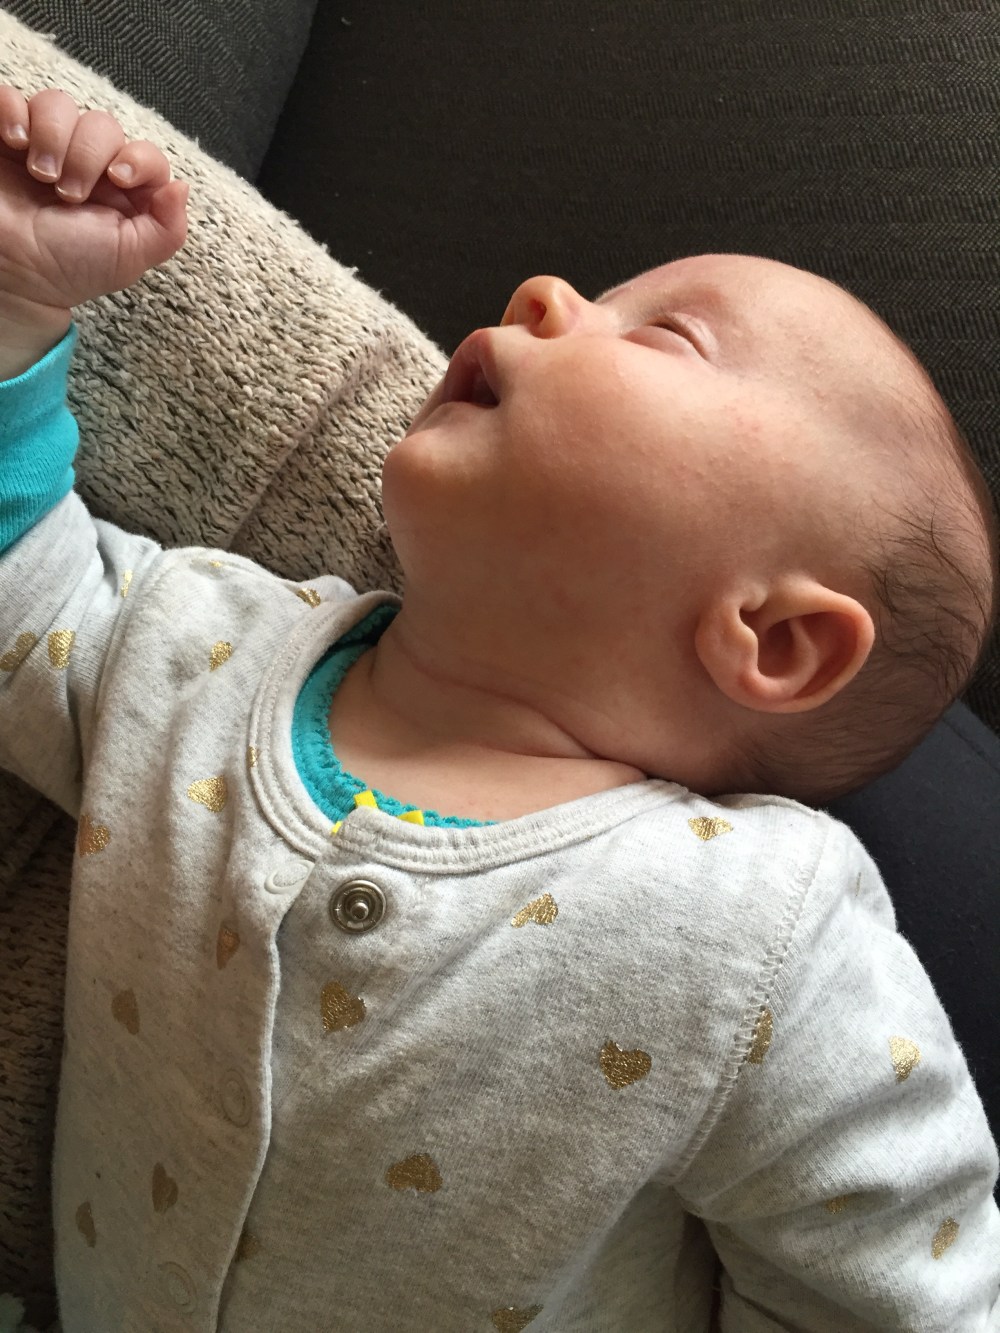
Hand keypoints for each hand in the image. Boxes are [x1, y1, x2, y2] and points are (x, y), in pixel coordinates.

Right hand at [0, 86, 188, 317]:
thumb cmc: (67, 268)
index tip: (118, 177)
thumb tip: (183, 187)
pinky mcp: (5, 137)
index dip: (137, 158)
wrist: (11, 273)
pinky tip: (15, 142)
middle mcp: (85, 163)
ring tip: (40, 175)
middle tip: (68, 194)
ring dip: (53, 135)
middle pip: (101, 125)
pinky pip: (10, 99)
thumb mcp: (129, 257)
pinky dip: (13, 112)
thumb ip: (167, 229)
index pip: (144, 153)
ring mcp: (43, 145)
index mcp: (120, 191)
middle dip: (87, 156)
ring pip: (58, 104)